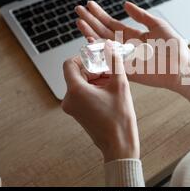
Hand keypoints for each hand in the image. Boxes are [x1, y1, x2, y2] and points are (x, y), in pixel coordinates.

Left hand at [61, 40, 139, 162]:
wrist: (119, 145)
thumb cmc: (119, 119)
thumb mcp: (120, 85)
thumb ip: (114, 62)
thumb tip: (109, 46)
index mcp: (75, 91)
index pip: (70, 63)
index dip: (84, 56)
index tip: (98, 56)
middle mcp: (69, 99)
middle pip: (77, 73)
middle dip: (94, 68)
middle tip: (111, 69)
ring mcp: (72, 107)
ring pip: (80, 83)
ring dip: (96, 78)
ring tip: (113, 82)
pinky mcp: (78, 112)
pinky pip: (82, 93)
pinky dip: (94, 88)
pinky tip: (110, 91)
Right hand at [75, 1, 189, 100]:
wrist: (182, 67)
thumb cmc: (174, 47)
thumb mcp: (157, 25)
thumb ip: (141, 16)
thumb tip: (125, 4)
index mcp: (134, 36)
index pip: (112, 24)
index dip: (100, 15)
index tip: (90, 5)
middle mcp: (126, 46)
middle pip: (103, 32)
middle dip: (91, 21)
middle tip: (78, 9)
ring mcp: (124, 57)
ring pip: (103, 44)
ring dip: (90, 32)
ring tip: (79, 21)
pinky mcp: (125, 68)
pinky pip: (108, 59)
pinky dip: (98, 50)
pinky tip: (88, 39)